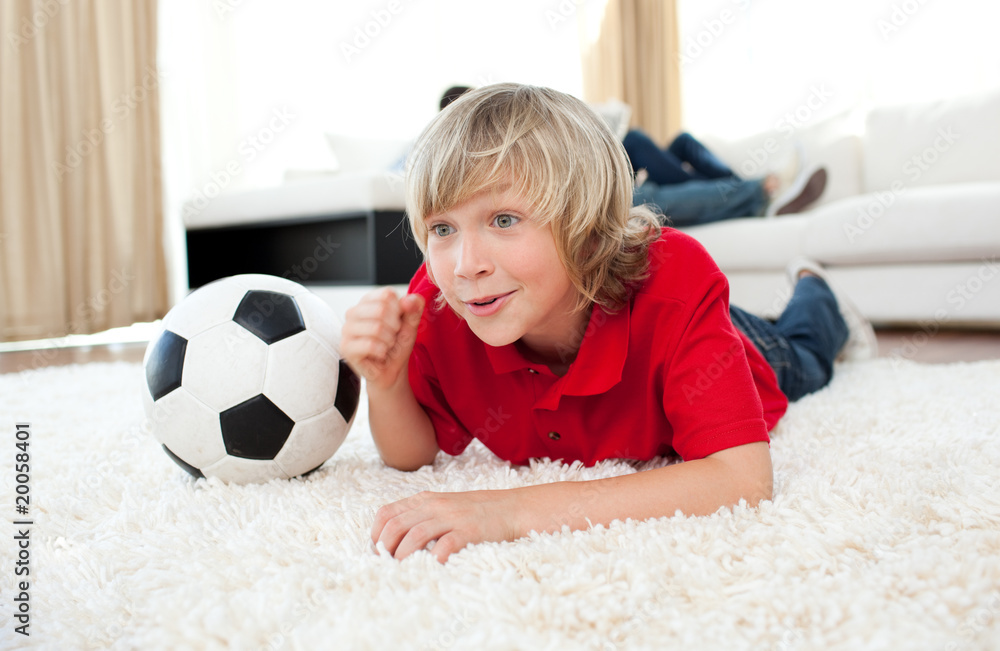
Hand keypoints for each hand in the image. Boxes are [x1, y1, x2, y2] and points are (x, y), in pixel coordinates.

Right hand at [341, 288, 424, 390]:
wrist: (390, 371)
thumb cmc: (397, 346)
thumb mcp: (410, 325)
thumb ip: (413, 310)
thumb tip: (412, 299)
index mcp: (368, 301)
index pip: (387, 294)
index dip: (399, 310)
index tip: (397, 321)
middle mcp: (354, 312)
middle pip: (381, 309)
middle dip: (394, 327)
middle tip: (391, 336)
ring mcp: (347, 329)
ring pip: (376, 327)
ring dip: (388, 341)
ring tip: (385, 345)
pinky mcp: (345, 347)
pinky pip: (370, 345)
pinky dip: (381, 351)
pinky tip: (379, 354)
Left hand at [371, 490, 522, 561]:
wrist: (512, 508)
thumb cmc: (476, 512)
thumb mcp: (444, 506)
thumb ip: (421, 516)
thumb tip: (393, 540)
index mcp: (425, 499)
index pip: (387, 513)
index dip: (376, 534)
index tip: (376, 553)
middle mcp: (435, 506)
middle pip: (396, 525)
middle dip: (385, 549)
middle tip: (385, 565)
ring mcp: (452, 517)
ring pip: (415, 535)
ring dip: (402, 555)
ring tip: (401, 570)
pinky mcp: (469, 531)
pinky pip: (445, 545)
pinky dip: (433, 559)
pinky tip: (431, 568)